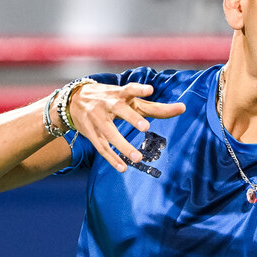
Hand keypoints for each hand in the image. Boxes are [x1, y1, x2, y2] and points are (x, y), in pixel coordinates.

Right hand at [68, 81, 185, 171]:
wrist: (73, 100)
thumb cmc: (111, 99)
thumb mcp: (130, 100)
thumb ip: (155, 107)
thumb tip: (183, 108)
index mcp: (119, 93)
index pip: (130, 89)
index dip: (139, 89)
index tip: (150, 89)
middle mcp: (107, 104)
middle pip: (119, 109)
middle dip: (131, 117)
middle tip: (145, 127)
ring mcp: (97, 119)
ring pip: (109, 133)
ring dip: (123, 145)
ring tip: (138, 158)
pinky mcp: (91, 133)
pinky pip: (101, 147)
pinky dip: (111, 158)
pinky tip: (123, 168)